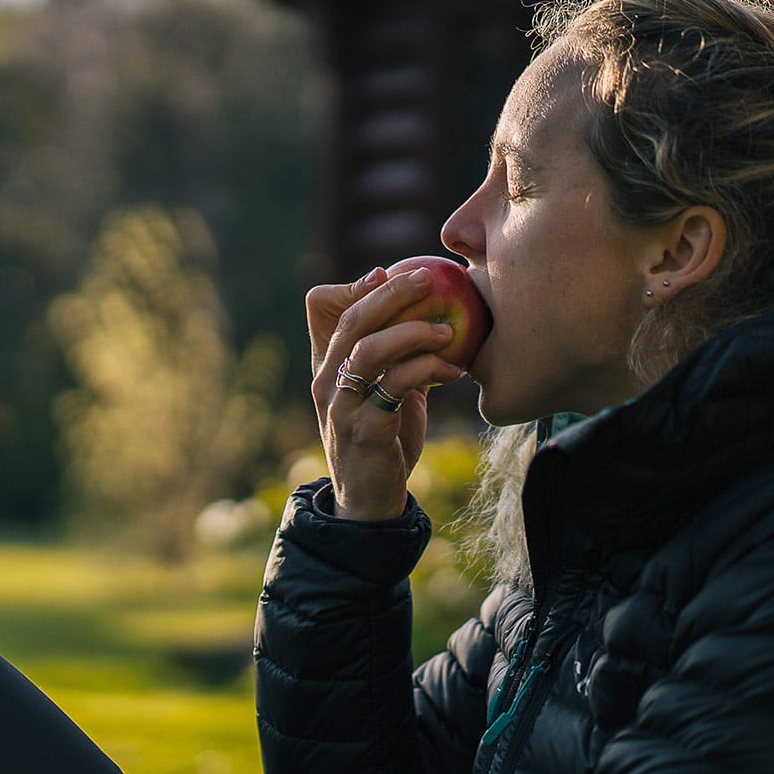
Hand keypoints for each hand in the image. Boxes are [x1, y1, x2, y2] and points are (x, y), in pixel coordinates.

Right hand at [307, 267, 465, 520]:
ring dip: (412, 332)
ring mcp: (342, 406)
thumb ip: (397, 356)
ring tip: (447, 331)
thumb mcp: (386, 391)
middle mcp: (325, 381)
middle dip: (392, 292)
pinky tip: (453, 371)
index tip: (388, 272)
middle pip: (351, 320)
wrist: (370, 500)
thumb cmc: (385, 439)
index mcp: (326, 364)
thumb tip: (430, 312)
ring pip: (369, 349)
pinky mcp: (365, 430)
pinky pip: (394, 386)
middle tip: (429, 277)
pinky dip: (427, 370)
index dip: (353, 285)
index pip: (319, 307)